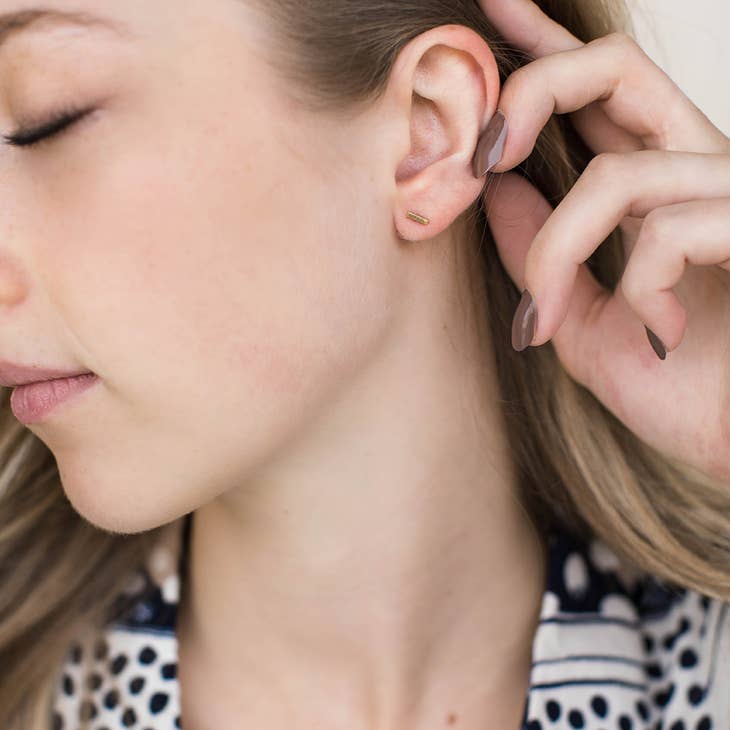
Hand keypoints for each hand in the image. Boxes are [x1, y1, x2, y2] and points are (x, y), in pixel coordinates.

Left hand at [477, 0, 729, 482]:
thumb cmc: (680, 389)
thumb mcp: (584, 323)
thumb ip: (543, 256)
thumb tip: (498, 192)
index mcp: (652, 185)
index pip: (594, 91)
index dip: (542, 45)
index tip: (490, 10)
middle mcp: (695, 168)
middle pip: (613, 67)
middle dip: (534, 91)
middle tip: (482, 154)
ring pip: (617, 176)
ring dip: (559, 255)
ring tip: (546, 323)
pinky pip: (672, 229)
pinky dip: (640, 290)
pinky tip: (657, 332)